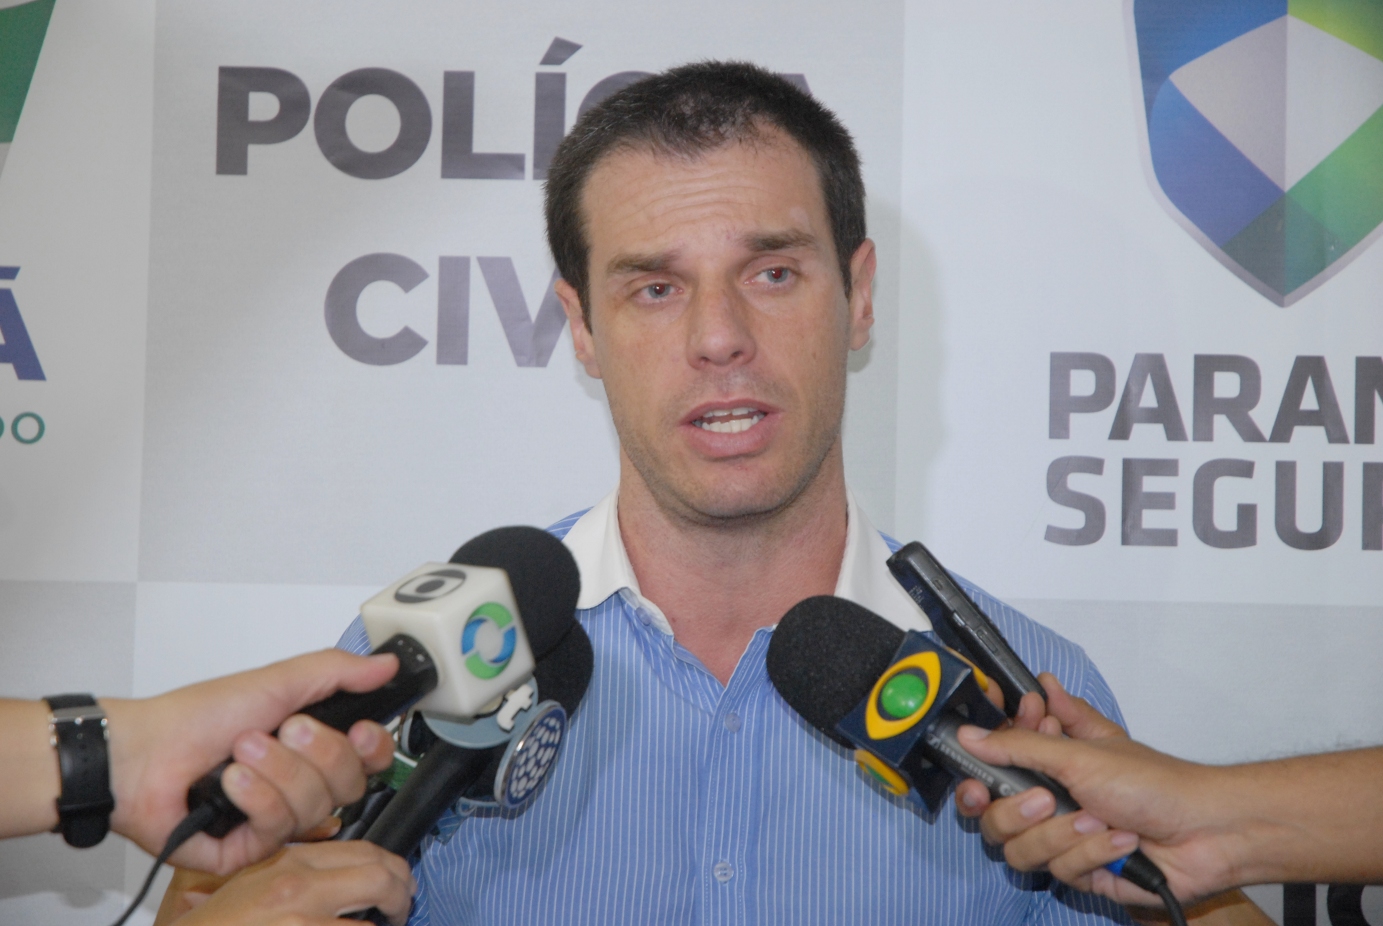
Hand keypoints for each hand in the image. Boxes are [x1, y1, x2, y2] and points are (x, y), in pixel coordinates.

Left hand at [104, 650, 397, 873]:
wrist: (144, 754)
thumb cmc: (199, 716)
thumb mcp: (277, 680)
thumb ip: (337, 671)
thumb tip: (386, 665)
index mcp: (313, 744)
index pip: (370, 757)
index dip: (374, 748)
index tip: (360, 730)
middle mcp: (301, 781)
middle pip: (351, 783)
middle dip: (318, 752)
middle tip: (284, 729)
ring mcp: (278, 815)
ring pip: (317, 806)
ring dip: (279, 772)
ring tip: (242, 753)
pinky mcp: (253, 847)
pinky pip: (280, 830)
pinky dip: (256, 799)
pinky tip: (231, 784)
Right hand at [174, 841, 414, 925]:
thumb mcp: (231, 885)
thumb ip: (279, 862)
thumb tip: (327, 836)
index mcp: (283, 865)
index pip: (363, 849)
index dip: (388, 867)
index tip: (392, 881)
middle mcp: (297, 890)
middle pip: (383, 874)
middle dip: (400, 894)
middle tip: (400, 910)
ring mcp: (302, 923)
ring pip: (375, 917)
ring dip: (386, 923)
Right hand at [954, 673, 1235, 904]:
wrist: (1203, 830)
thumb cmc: (1151, 781)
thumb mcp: (1080, 752)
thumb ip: (1020, 743)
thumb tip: (969, 733)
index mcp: (1043, 762)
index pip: (986, 766)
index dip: (977, 769)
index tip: (981, 764)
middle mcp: (1045, 800)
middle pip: (989, 815)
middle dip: (1018, 810)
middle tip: (1046, 800)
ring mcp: (1059, 838)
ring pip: (1019, 849)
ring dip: (1063, 834)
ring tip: (1099, 820)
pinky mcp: (1078, 872)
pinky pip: (1058, 870)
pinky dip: (1093, 853)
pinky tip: (1121, 842)